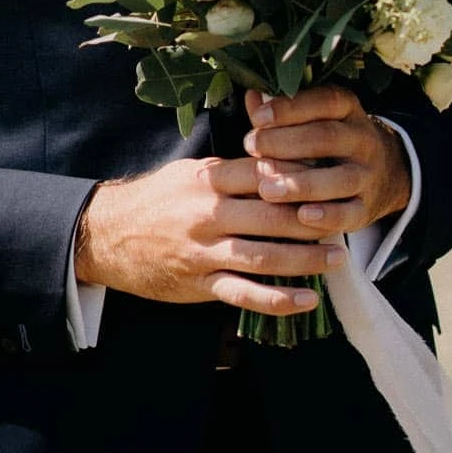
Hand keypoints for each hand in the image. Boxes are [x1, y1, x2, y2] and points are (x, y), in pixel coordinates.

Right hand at [74, 153, 344, 317]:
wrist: (106, 235)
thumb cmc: (156, 200)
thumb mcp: (187, 171)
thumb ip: (230, 167)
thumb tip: (275, 152)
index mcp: (208, 180)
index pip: (264, 173)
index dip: (300, 177)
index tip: (330, 179)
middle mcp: (208, 215)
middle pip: (272, 216)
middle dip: (313, 220)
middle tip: (345, 221)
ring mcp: (204, 252)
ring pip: (263, 256)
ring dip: (304, 259)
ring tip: (336, 259)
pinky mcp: (200, 284)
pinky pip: (243, 294)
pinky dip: (277, 300)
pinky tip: (306, 300)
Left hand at [244, 85, 410, 234]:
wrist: (385, 173)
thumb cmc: (332, 142)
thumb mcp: (316, 118)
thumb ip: (284, 112)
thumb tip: (252, 97)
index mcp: (348, 110)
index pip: (324, 101)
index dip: (290, 108)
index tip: (258, 118)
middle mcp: (363, 139)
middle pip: (327, 137)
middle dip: (286, 143)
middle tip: (252, 148)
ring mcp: (369, 175)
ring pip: (340, 178)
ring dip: (302, 184)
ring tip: (266, 189)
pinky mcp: (368, 208)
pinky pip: (351, 213)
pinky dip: (328, 216)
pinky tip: (302, 216)